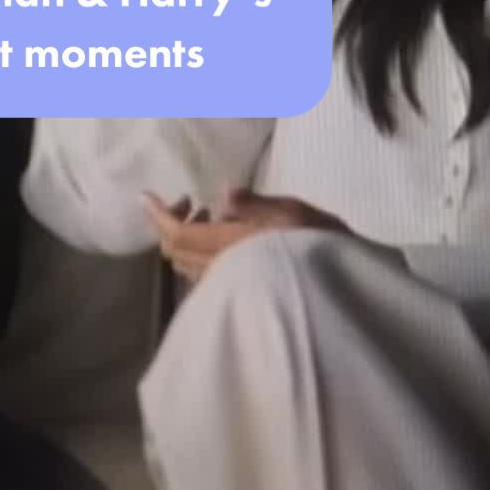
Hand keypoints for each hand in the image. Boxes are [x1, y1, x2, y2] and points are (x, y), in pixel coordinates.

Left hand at [143, 188, 351, 283]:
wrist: (343, 294)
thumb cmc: (323, 248)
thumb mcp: (295, 215)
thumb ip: (254, 204)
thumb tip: (221, 192)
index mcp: (229, 248)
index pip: (177, 237)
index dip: (158, 216)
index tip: (145, 195)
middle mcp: (221, 272)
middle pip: (176, 252)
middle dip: (172, 223)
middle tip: (192, 201)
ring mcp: (229, 289)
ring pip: (188, 266)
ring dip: (187, 238)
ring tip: (210, 216)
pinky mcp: (240, 297)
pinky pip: (204, 275)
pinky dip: (200, 253)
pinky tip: (225, 240)